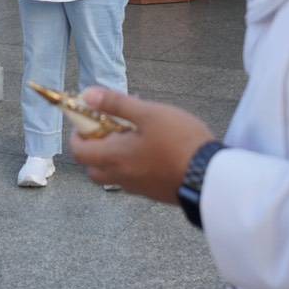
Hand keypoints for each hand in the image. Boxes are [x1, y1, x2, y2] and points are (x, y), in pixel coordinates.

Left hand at [68, 88, 213, 202]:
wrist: (210, 176)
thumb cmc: (179, 141)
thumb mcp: (148, 113)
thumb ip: (116, 104)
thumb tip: (87, 95)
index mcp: (114, 157)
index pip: (79, 151)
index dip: (78, 134)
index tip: (89, 119)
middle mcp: (121, 176)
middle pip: (93, 168)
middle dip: (94, 148)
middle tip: (110, 128)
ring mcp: (137, 187)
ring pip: (112, 174)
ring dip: (113, 157)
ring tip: (135, 135)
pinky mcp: (153, 193)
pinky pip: (131, 179)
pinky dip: (130, 165)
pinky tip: (152, 149)